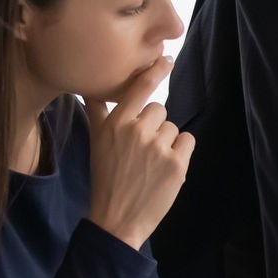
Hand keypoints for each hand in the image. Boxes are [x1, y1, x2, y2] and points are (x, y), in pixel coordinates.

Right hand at [85, 56, 193, 249]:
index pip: (139, 88)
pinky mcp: (177, 163)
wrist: (117, 219)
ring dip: (166, 142)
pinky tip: (164, 168)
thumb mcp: (96, 142)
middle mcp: (136, 131)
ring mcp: (158, 147)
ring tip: (149, 164)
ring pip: (173, 127)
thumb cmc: (106, 178)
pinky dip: (181, 153)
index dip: (155, 71)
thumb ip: (97, 112)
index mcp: (115, 123)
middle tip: (140, 152)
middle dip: (154, 127)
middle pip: (159, 110)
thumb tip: (89, 87)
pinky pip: (187, 141)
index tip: (167, 58)